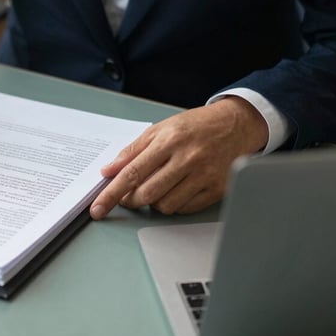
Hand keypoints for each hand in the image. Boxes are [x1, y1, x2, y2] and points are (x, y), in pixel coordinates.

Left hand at [90, 96, 268, 217]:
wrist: (237, 125)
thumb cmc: (194, 127)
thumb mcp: (160, 129)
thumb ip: (132, 151)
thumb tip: (108, 171)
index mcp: (169, 141)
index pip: (131, 173)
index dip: (111, 194)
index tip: (97, 209)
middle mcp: (187, 159)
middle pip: (146, 194)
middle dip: (131, 200)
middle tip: (129, 195)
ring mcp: (204, 176)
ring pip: (164, 206)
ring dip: (153, 202)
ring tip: (158, 187)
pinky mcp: (217, 190)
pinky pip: (184, 209)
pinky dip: (173, 204)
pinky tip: (176, 190)